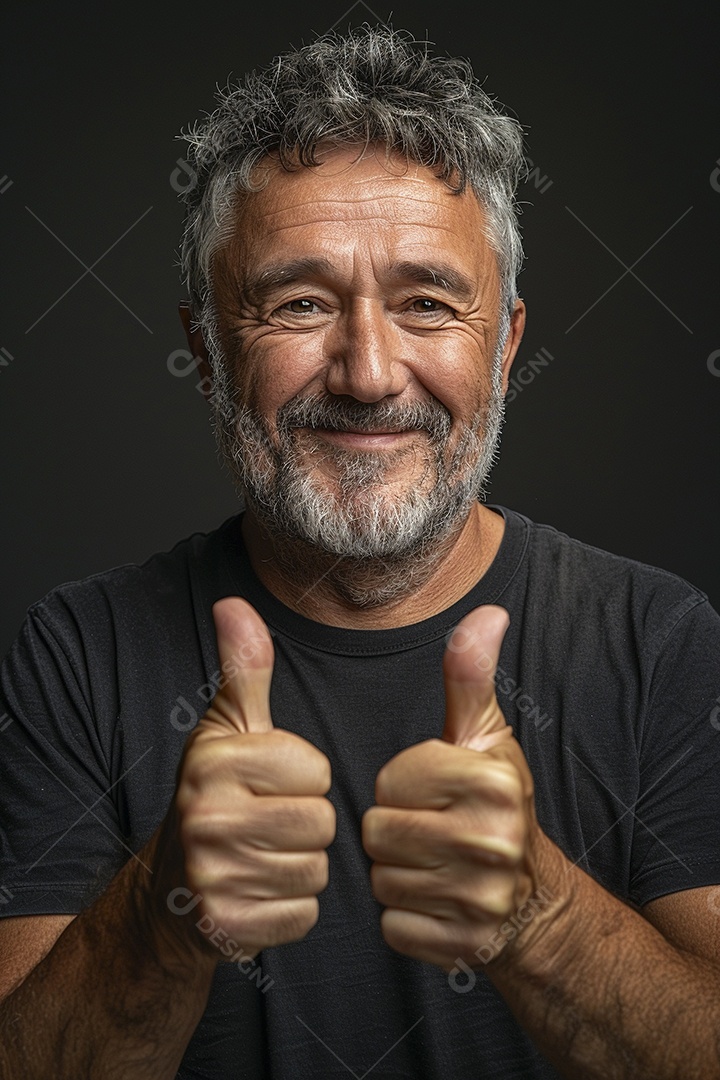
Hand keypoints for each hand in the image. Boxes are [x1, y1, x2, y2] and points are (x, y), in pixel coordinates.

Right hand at [160, 598, 335, 960]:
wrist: (170, 890)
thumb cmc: (214, 796)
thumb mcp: (227, 729)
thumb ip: (244, 670)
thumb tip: (234, 605)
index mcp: (214, 761)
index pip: (316, 771)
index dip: (304, 778)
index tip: (270, 785)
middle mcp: (206, 816)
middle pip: (321, 823)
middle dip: (305, 826)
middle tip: (268, 826)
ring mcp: (212, 875)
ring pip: (316, 870)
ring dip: (300, 868)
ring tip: (263, 857)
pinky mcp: (225, 924)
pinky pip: (303, 914)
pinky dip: (290, 909)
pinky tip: (260, 894)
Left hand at [362, 605, 536, 970]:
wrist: (531, 897)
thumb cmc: (494, 803)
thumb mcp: (485, 735)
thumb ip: (470, 675)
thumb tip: (487, 612)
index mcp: (491, 781)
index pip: (389, 780)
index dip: (401, 784)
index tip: (431, 791)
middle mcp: (492, 840)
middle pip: (377, 831)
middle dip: (392, 829)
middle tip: (428, 829)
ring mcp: (480, 899)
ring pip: (380, 880)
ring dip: (396, 873)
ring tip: (432, 864)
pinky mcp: (463, 946)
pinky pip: (392, 926)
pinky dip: (405, 917)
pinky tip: (435, 901)